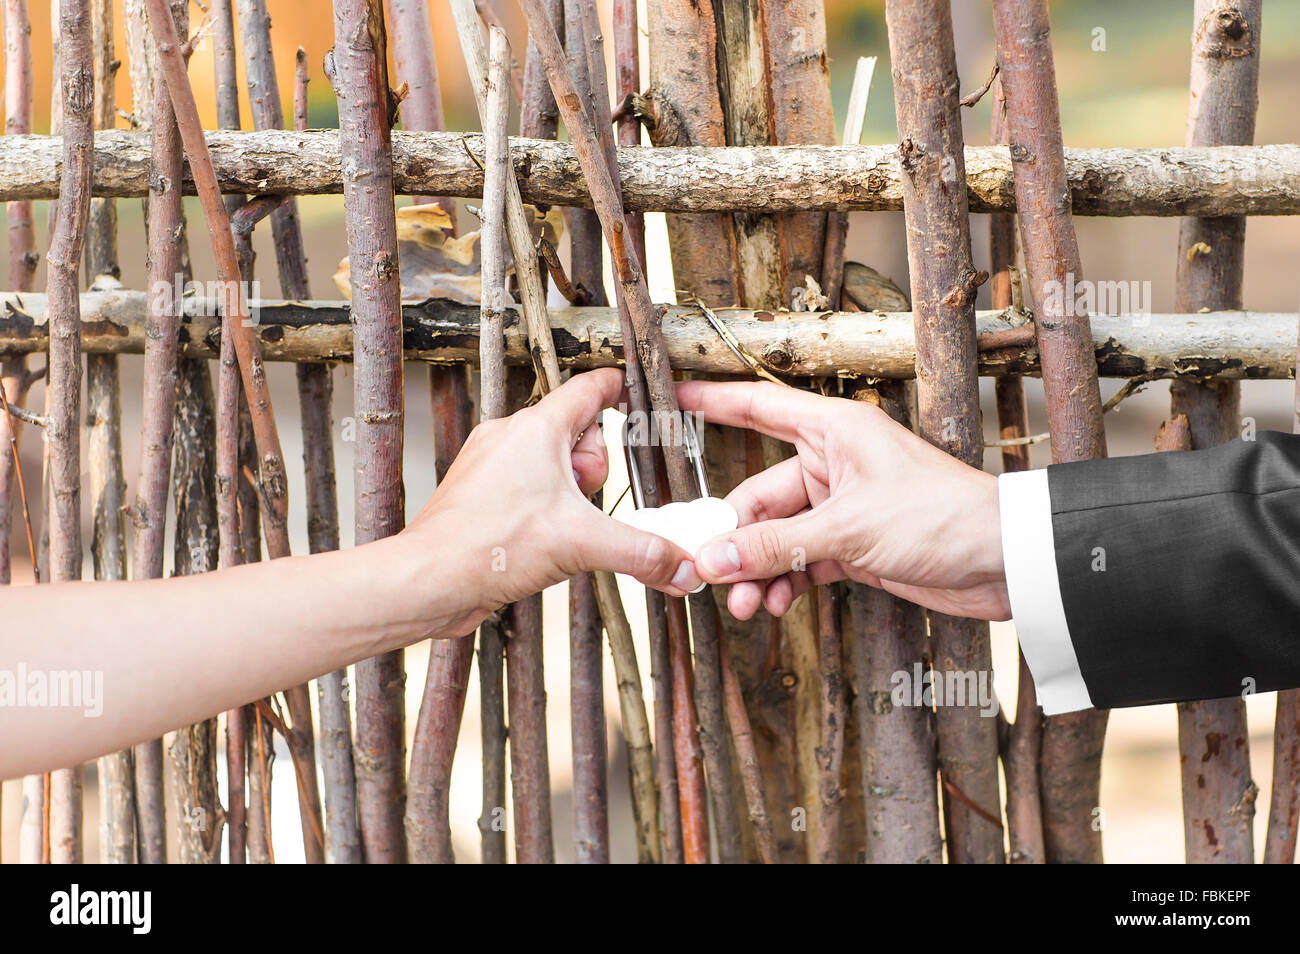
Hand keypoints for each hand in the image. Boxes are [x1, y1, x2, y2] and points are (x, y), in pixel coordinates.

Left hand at [399, 368, 702, 635]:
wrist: (428, 581)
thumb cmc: (488, 546)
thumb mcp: (583, 545)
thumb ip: (642, 553)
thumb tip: (682, 564)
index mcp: (536, 428)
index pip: (591, 388)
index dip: (620, 390)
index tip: (638, 397)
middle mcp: (509, 436)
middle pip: (577, 436)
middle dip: (592, 473)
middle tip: (584, 505)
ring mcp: (490, 465)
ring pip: (551, 465)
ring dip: (568, 495)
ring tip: (558, 529)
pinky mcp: (479, 495)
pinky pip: (526, 488)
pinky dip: (543, 510)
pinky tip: (539, 541)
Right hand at [674, 380, 1008, 621]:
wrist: (1005, 562)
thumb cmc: (942, 518)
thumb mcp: (848, 531)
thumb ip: (776, 547)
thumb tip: (714, 560)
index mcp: (834, 432)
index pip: (760, 409)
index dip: (715, 404)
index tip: (674, 401)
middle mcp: (834, 465)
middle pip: (759, 496)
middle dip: (735, 539)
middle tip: (707, 574)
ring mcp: (843, 508)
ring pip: (778, 536)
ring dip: (758, 570)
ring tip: (745, 606)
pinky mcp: (855, 546)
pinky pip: (802, 561)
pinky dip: (785, 582)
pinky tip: (774, 605)